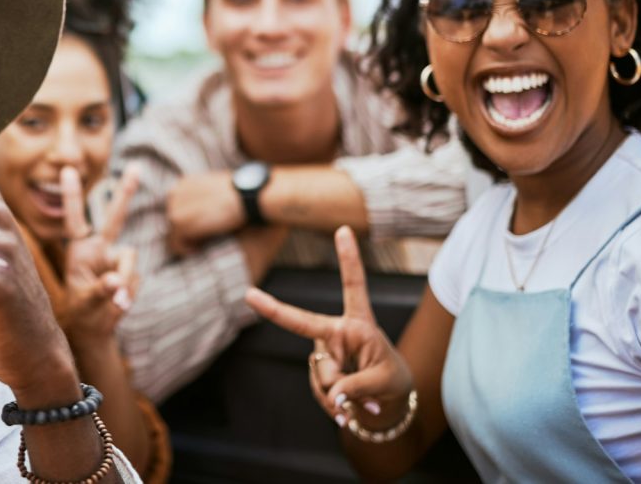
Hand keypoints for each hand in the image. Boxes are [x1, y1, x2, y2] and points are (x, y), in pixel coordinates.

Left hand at [60, 164, 138, 344]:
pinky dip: (128, 293)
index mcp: (79, 250)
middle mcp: (99, 249)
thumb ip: (100, 289)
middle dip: (126, 192)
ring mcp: (117, 260)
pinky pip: (134, 279)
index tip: (67, 170)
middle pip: (114, 217)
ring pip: (128, 259)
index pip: (74, 219)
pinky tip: (120, 303)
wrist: (94, 330)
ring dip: (123, 281)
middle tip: (137, 167)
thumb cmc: (81, 310)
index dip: (71, 196)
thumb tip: (117, 281)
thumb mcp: (84, 302)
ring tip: (114, 303)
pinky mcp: (130, 273)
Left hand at [166, 169, 243, 253]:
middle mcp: (175, 193)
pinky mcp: (179, 222)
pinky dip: (185, 250)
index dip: (188, 221)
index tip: (201, 230)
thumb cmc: (240, 193)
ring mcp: (175, 208)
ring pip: (172, 234)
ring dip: (186, 242)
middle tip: (202, 239)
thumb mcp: (217, 187)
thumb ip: (204, 196)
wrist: (246, 196)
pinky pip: (175, 243)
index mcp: (184, 184)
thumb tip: (203, 210)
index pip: (177, 208)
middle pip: (172, 221)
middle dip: (186, 232)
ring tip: (201, 245)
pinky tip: (198, 249)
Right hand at [244, 226, 413, 429]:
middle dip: (274, 308)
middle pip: (304, 324)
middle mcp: (336, 333)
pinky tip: (347, 411)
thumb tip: (332, 395)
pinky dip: (334, 407)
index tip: (343, 229)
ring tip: (357, 403)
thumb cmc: (391, 379)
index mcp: (359, 323)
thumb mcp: (385, 381)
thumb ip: (357, 386)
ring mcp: (323, 353)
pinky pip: (320, 393)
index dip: (349, 258)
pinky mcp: (317, 373)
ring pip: (320, 375)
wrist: (386, 403)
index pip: (353, 286)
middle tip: (249, 295)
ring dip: (339, 396)